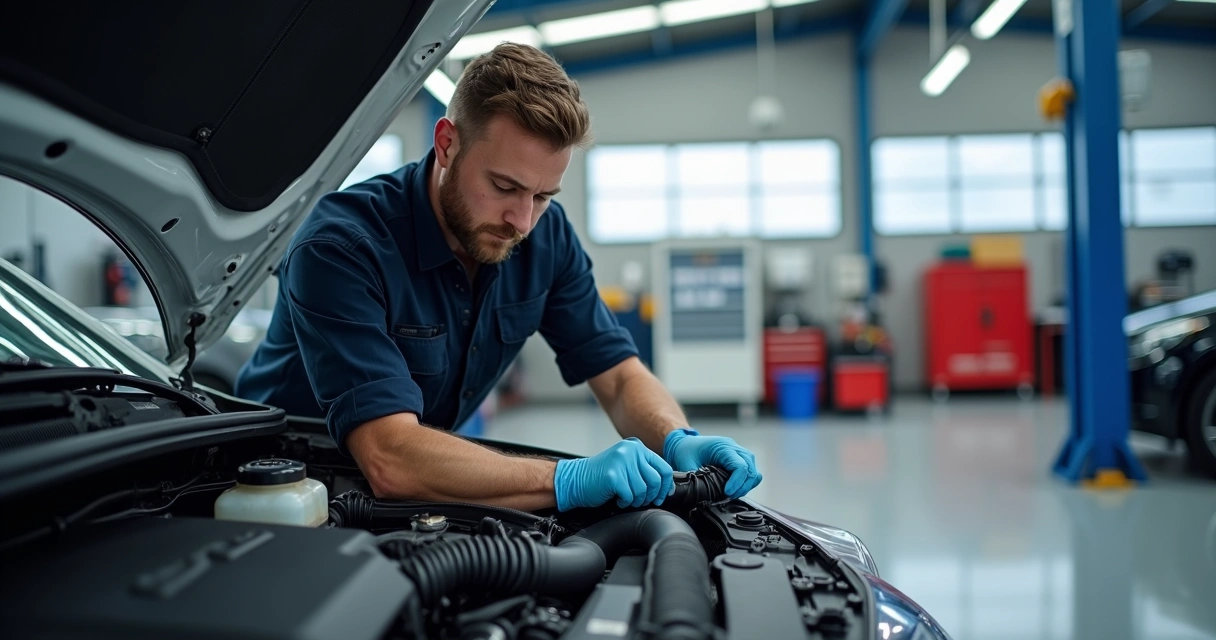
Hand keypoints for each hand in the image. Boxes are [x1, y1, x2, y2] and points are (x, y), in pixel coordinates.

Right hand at [553, 438, 673, 510]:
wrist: (574, 480)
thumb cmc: (600, 477)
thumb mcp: (625, 466)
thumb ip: (644, 470)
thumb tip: (667, 486)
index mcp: (636, 447)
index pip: (664, 467)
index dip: (665, 486)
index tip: (661, 496)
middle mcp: (630, 451)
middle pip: (656, 480)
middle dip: (651, 496)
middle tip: (641, 501)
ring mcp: (621, 462)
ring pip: (643, 490)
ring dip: (636, 500)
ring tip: (626, 499)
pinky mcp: (613, 475)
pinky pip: (630, 496)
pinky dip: (625, 502)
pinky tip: (618, 499)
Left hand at [663, 429, 761, 498]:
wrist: (684, 442)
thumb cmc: (685, 450)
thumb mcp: (686, 464)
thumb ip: (694, 478)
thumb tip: (700, 493)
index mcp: (723, 447)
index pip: (740, 466)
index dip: (737, 482)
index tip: (727, 493)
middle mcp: (734, 448)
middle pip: (750, 470)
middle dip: (743, 487)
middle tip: (728, 496)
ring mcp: (738, 453)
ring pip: (753, 471)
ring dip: (746, 486)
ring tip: (732, 494)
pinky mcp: (738, 460)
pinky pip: (750, 472)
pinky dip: (746, 483)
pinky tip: (734, 489)